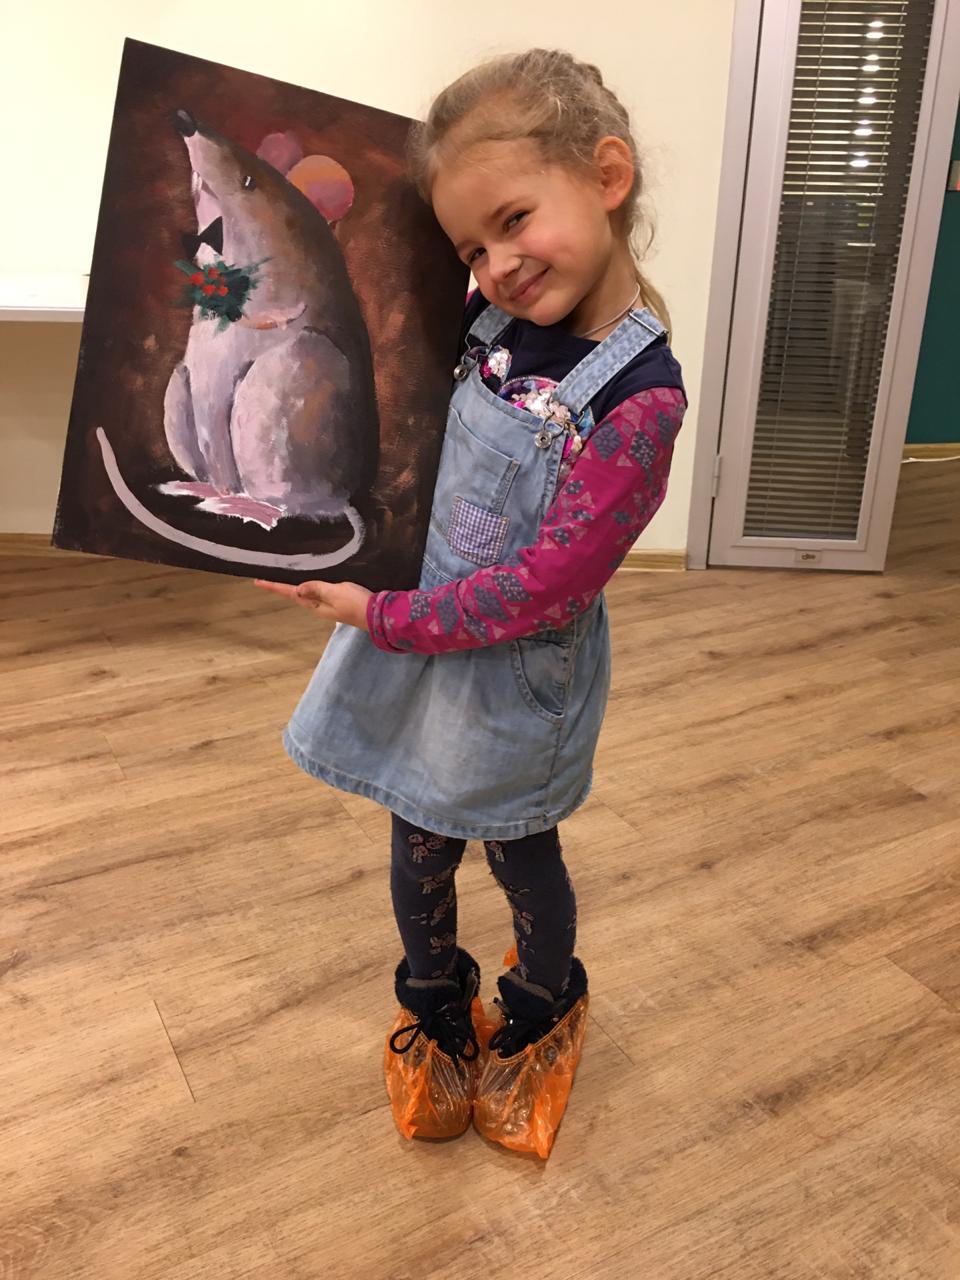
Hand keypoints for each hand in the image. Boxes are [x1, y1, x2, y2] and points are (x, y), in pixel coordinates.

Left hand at [253, 578, 371, 629]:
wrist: (378, 614)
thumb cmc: (356, 603)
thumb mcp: (335, 592)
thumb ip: (316, 589)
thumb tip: (296, 589)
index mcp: (316, 605)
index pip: (291, 593)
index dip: (274, 587)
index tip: (257, 581)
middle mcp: (319, 606)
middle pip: (296, 594)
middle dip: (281, 586)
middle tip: (266, 578)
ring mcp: (329, 604)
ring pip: (306, 593)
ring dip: (294, 586)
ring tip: (282, 578)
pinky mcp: (339, 600)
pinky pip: (318, 591)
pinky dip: (310, 585)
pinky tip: (310, 581)